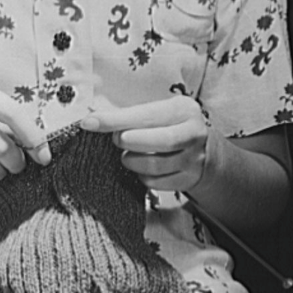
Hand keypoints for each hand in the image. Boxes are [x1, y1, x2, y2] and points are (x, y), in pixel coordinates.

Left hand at [80, 95, 209, 190]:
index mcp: (184, 109)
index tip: (90, 123)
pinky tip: (140, 168)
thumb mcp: (155, 111)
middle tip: (116, 140)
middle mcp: (193, 133)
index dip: (116, 120)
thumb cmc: (168, 126)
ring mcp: (193, 158)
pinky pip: (157, 183)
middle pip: (160, 141)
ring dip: (132, 161)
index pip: (147, 115)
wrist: (202, 150)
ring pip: (156, 166)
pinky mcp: (188, 179)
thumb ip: (127, 115)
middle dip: (129, 141)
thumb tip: (92, 120)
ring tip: (126, 155)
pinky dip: (141, 177)